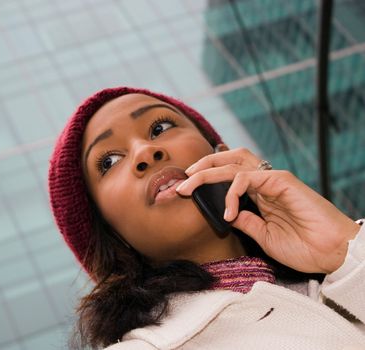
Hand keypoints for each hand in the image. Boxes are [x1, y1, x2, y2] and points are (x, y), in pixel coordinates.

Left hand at [176, 148, 360, 273]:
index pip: (226, 176)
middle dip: (200, 166)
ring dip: (207, 171)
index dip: (204, 178)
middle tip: (180, 181)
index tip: (183, 190)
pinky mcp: (281, 181)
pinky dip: (232, 192)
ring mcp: (272, 180)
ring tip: (189, 185)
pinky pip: (248, 178)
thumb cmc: (303, 246)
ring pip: (233, 164)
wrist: (332, 253)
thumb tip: (224, 213)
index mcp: (258, 194)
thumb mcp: (262, 236)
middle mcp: (263, 182)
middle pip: (227, 160)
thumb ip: (244, 221)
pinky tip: (227, 211)